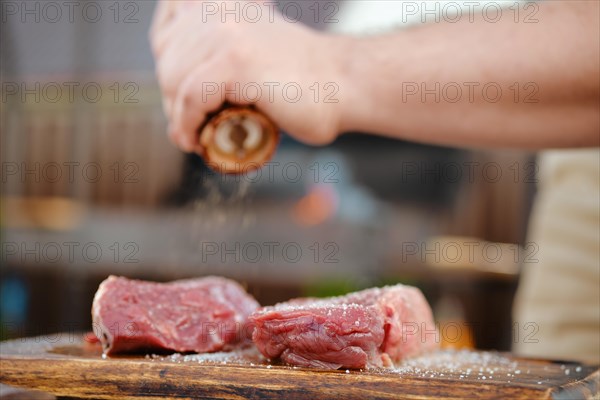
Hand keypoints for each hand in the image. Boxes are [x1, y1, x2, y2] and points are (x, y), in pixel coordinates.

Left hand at [150, 1, 345, 153]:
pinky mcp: (235, 62)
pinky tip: (194, 141)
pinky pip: (191, 98)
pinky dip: (187, 125)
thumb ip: (223, 56)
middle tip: (189, 127)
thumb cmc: (305, 84)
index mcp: (226, 5)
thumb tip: (183, 94)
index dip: (166, 57)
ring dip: (178, 117)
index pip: (170, 22)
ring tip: (192, 139)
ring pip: (175, 81)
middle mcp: (222, 12)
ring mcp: (228, 35)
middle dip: (171, 98)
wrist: (344, 87)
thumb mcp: (257, 52)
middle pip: (168, 59)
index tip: (174, 93)